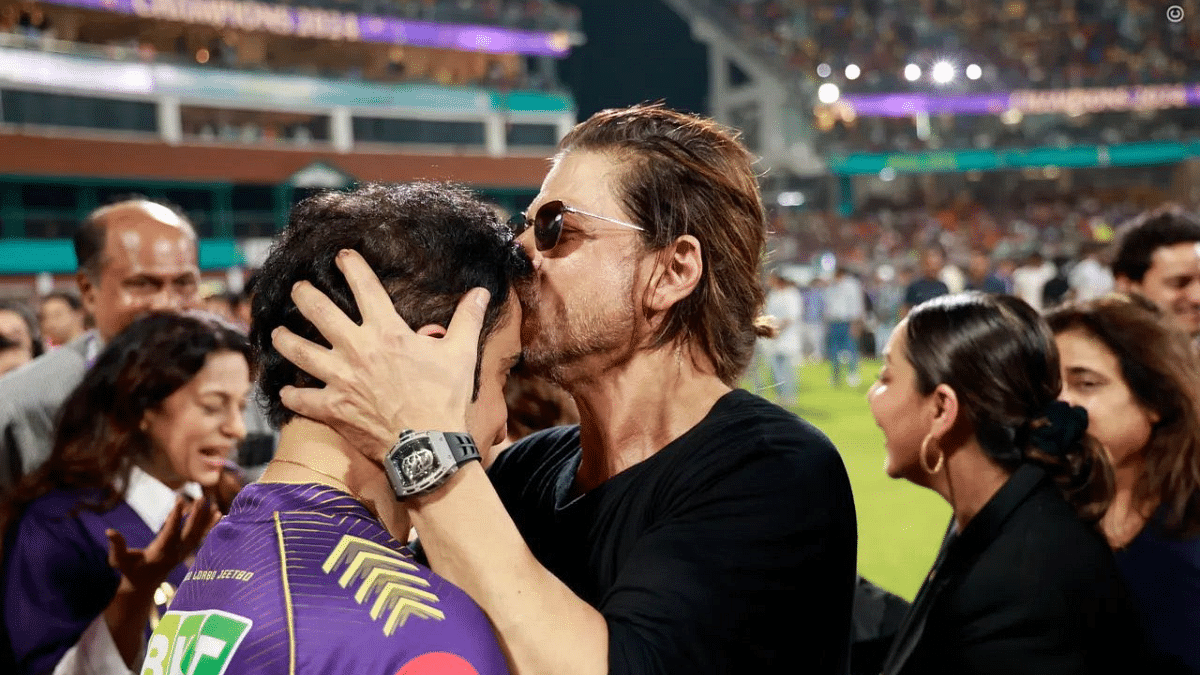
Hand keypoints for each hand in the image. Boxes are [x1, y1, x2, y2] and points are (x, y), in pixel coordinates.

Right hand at [106, 496, 220, 594]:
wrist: (142, 586)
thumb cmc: (129, 571)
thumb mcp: (119, 560)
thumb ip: (116, 546)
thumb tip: (108, 530)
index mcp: (159, 553)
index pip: (169, 532)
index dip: (175, 517)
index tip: (180, 500)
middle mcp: (174, 553)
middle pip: (189, 532)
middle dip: (197, 516)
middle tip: (202, 498)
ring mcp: (182, 553)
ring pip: (197, 535)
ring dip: (206, 520)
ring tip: (215, 505)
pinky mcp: (186, 552)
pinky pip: (201, 538)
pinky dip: (210, 527)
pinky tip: (219, 514)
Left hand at [271, 249, 490, 461]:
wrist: (428, 445)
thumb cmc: (445, 398)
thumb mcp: (461, 354)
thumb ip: (467, 320)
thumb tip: (483, 292)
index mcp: (387, 332)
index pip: (365, 288)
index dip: (351, 266)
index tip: (341, 255)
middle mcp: (357, 350)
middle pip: (320, 313)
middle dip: (305, 295)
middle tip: (298, 289)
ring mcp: (341, 380)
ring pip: (300, 352)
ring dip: (286, 340)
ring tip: (277, 333)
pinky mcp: (333, 409)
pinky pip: (302, 400)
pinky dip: (292, 396)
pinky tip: (286, 391)